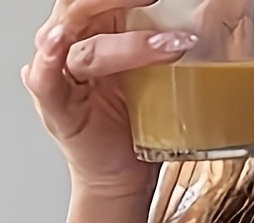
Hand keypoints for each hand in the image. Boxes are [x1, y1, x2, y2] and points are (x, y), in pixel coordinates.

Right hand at [23, 2, 196, 197]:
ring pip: (83, 44)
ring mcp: (61, 73)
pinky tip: (57, 44)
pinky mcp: (55, 106)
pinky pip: (45, 78)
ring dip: (127, 45)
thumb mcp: (159, 72)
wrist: (123, 175)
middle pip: (84, 5)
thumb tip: (208, 12)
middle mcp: (73, 43)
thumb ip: (169, 40)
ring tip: (166, 46)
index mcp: (97, 27)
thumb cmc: (136, 123)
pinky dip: (48, 59)